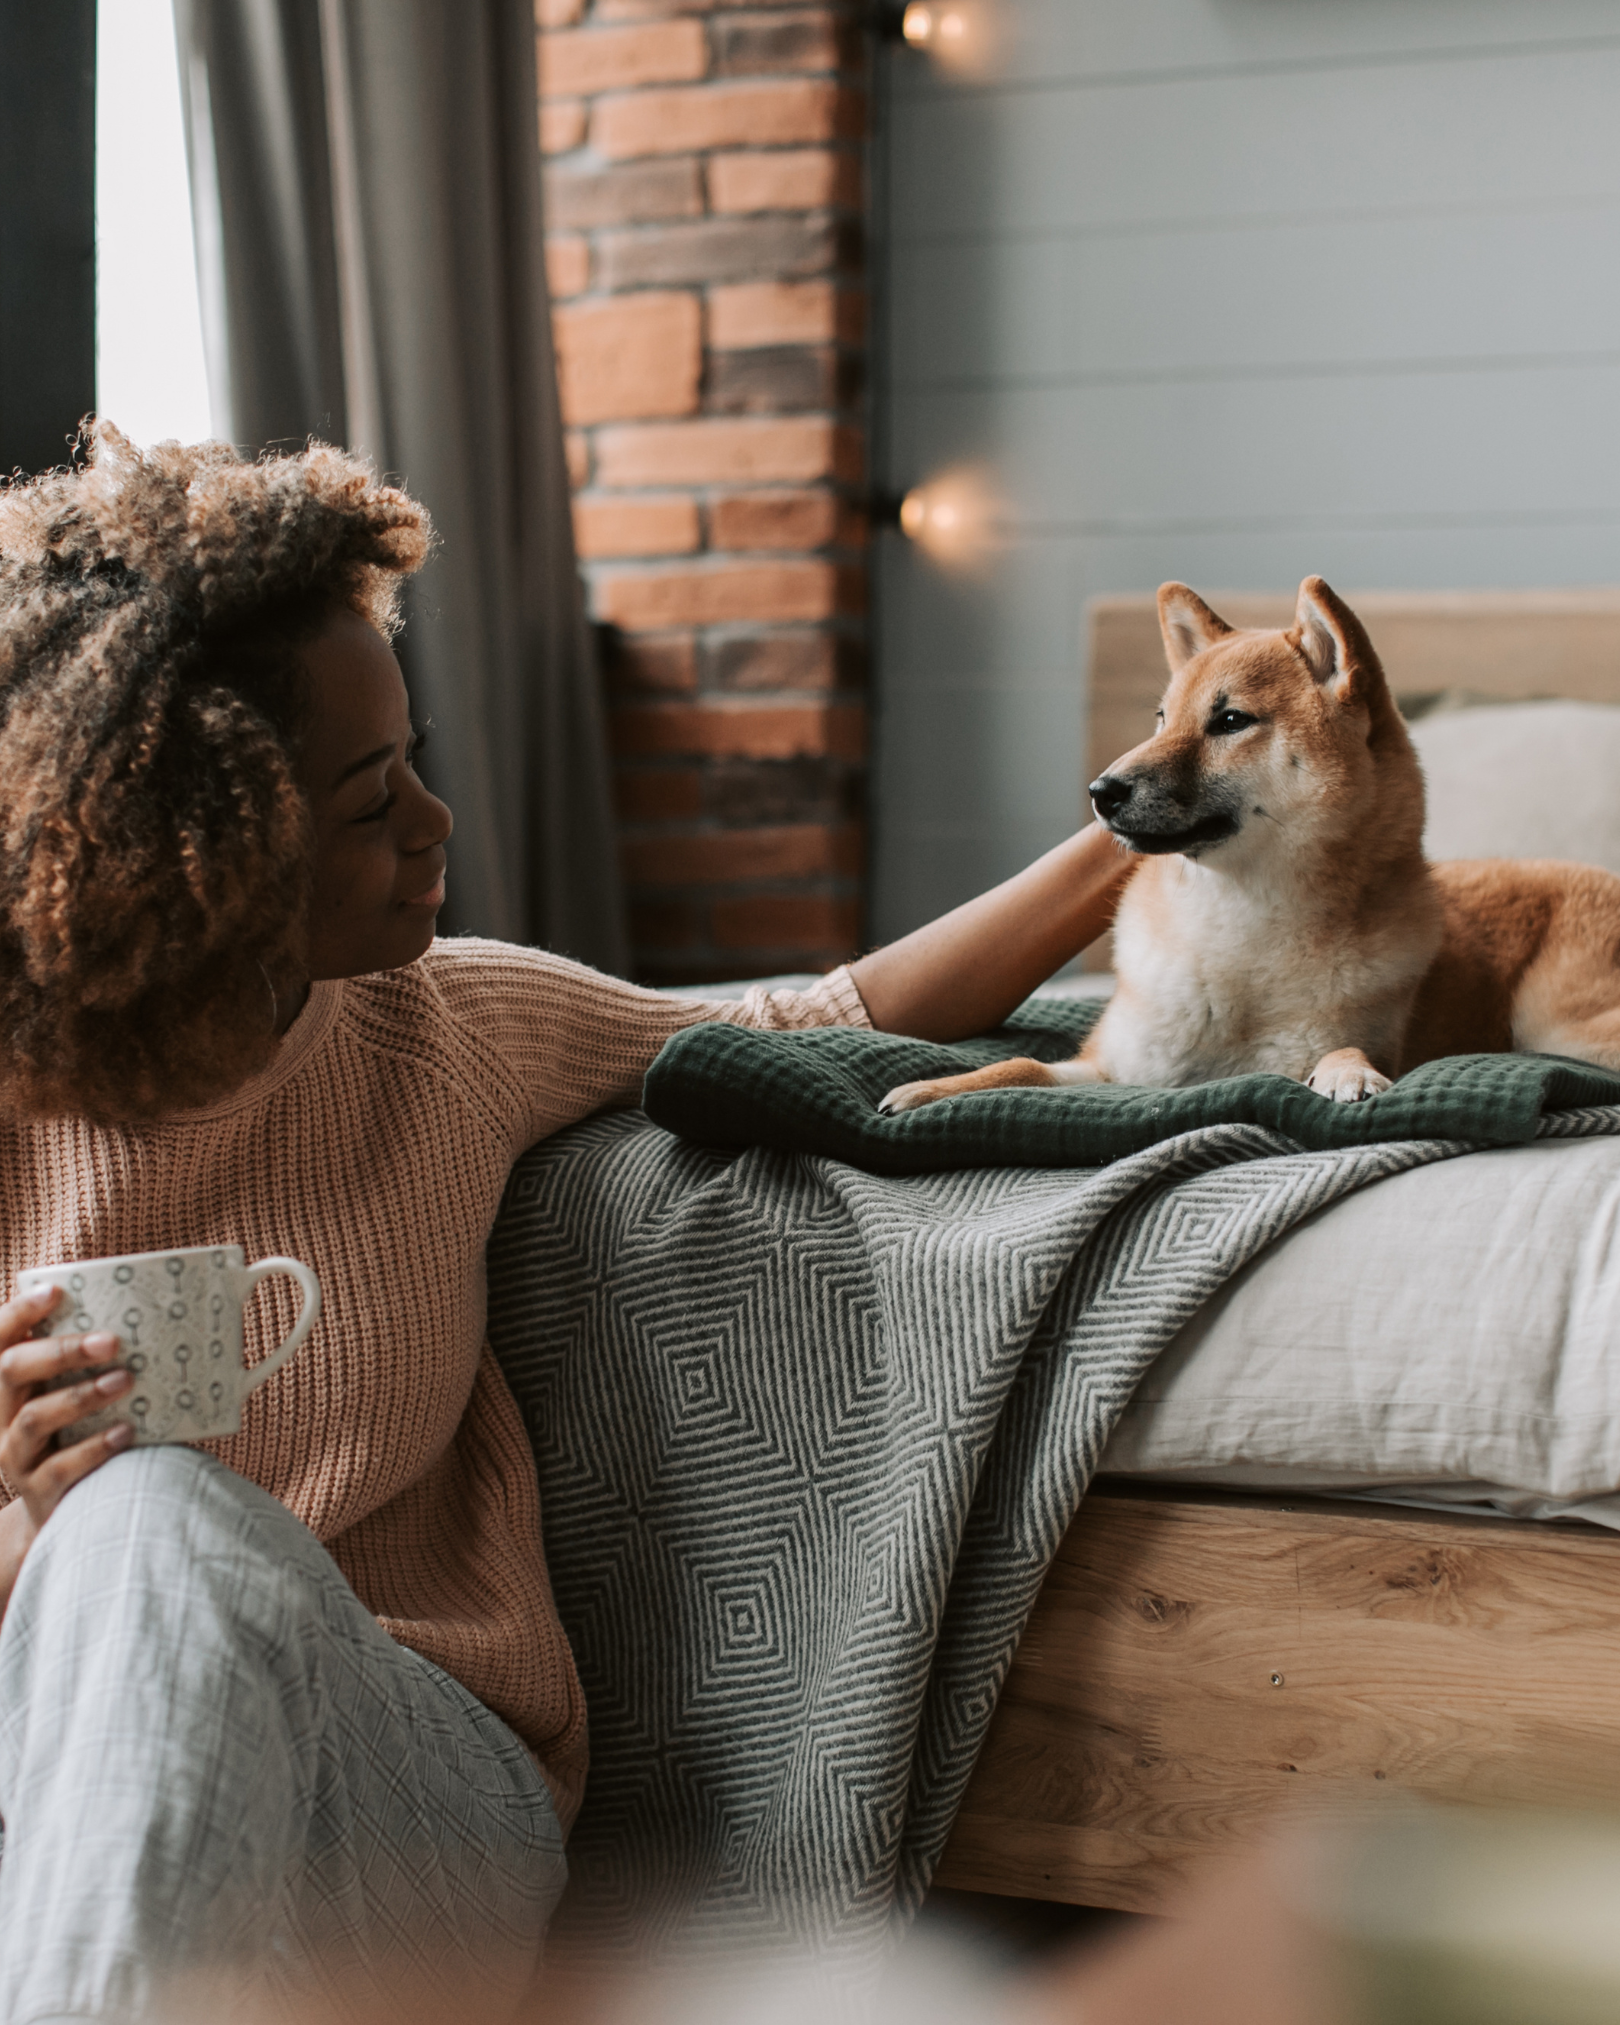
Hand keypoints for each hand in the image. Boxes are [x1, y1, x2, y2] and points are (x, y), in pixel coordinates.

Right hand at [0, 1287, 133, 1611]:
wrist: (59, 1508)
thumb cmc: (74, 1433)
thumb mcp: (68, 1393)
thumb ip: (89, 1361)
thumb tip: (151, 1317)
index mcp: (6, 1385)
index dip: (17, 1313)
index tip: (55, 1291)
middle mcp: (0, 1417)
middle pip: (10, 1371)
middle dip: (60, 1350)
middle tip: (112, 1340)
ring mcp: (15, 1456)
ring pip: (33, 1418)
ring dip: (81, 1395)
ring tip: (125, 1380)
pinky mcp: (39, 1491)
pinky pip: (60, 1467)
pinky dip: (94, 1447)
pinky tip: (126, 1431)